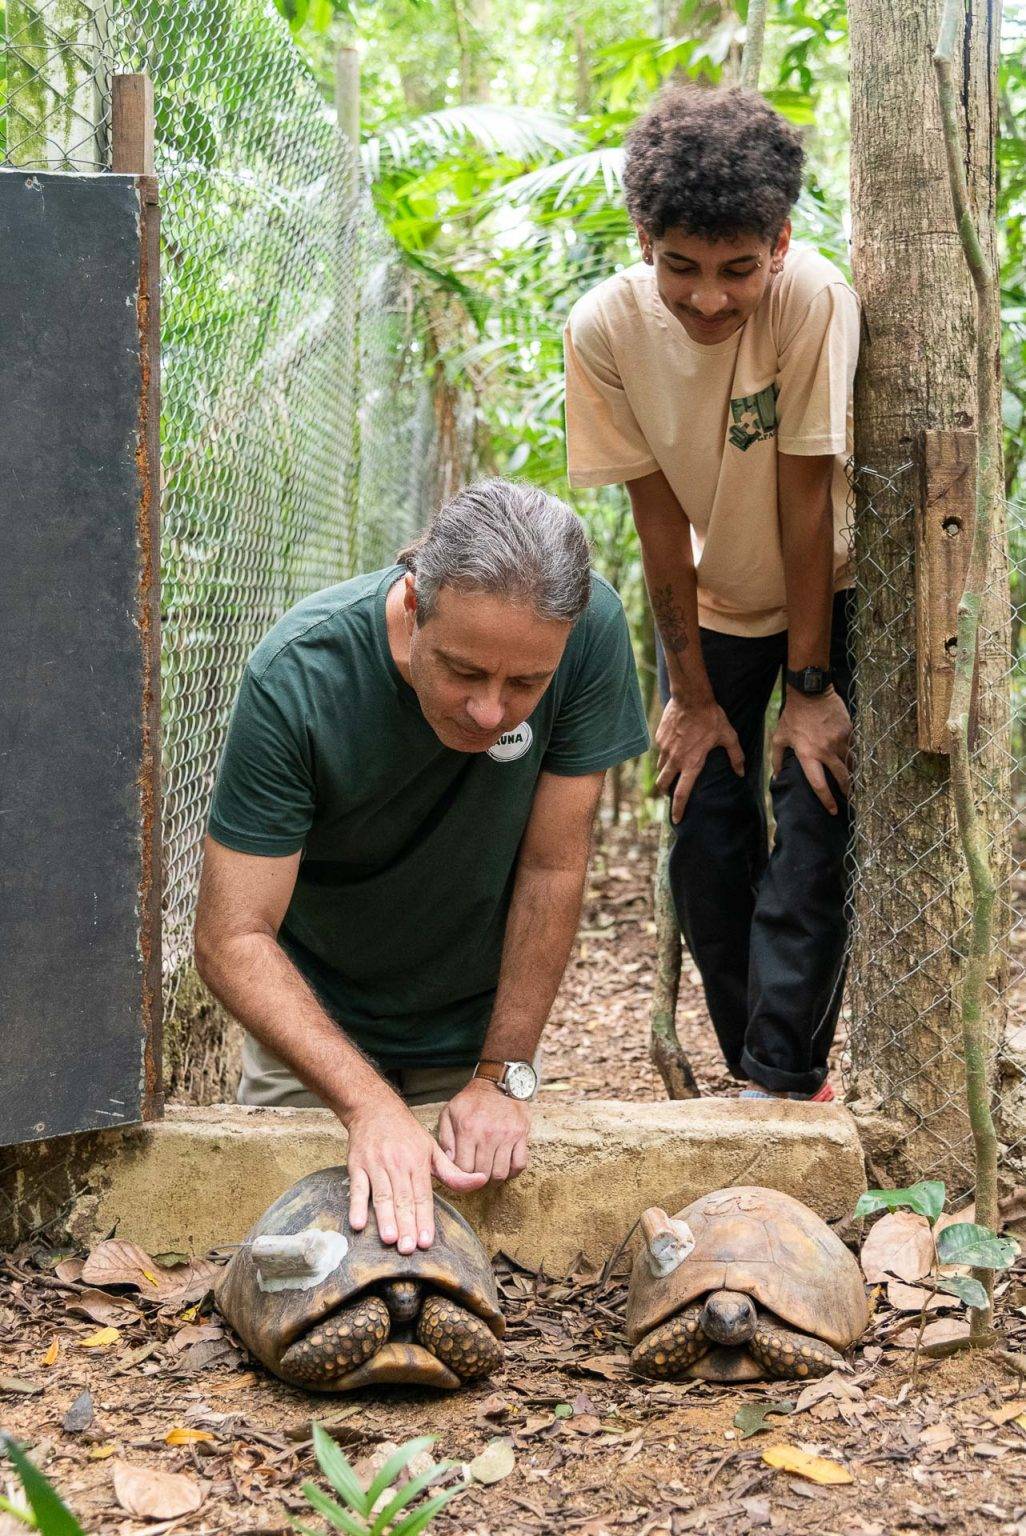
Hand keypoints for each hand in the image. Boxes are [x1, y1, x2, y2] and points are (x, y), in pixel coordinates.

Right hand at [345, 1089, 488, 1251]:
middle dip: (406, 1224)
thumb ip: (453, 1172)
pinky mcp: (356, 1165)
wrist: (375, 1108)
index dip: (424, 1218)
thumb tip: (480, 1181)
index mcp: (418, 1163)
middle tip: (408, 1249)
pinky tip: (357, 1223)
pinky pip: (357, 1188)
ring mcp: (376, 1165)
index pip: (423, 1195)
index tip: (426, 1241)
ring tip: (389, 1239)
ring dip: (385, 1218)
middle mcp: (398, 1164)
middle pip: (403, 1199)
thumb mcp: (432, 1149)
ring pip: (382, 1195)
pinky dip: (356, 1205)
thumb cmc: (406, 1132)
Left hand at [437, 1078, 531, 1182]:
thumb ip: (445, 1138)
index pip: (464, 1168)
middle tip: (476, 1176)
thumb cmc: (472, 1100)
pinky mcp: (521, 1134)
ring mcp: (507, 1135)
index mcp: (467, 1130)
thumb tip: (449, 1162)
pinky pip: (520, 1164)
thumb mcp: (449, 1112)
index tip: (463, 1173)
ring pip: (501, 1173)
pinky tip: (505, 1167)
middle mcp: (487, 1134)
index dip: (462, 1175)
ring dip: (494, 1179)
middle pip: (482, 1173)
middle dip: (477, 1179)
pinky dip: (513, 1172)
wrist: (498, 1082)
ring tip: (490, 1173)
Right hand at [656, 695, 744, 822]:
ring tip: (673, 771)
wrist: (691, 697)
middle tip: (670, 794)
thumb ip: (735, 756)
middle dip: (665, 792)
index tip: (676, 819)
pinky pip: (660, 752)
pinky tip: (674, 748)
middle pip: (664, 784)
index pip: (681, 793)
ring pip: (661, 768)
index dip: (678, 809)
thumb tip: (740, 773)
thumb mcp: (728, 737)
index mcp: (692, 763)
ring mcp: (665, 749)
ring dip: (666, 773)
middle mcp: (675, 759)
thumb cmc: (712, 717)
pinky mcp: (659, 738)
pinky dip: (666, 755)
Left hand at [771, 687, 851, 814]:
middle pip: (842, 777)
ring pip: (851, 762)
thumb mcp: (779, 737)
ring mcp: (840, 740)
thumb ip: (776, 759)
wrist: (811, 692)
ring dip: (852, 772)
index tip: (833, 810)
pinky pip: (853, 747)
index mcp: (808, 755)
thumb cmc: (793, 716)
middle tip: (849, 798)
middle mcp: (826, 751)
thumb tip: (776, 777)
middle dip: (847, 790)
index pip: (819, 784)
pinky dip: (852, 753)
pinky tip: (852, 758)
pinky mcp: (849, 730)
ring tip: (853, 780)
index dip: (827, 800)